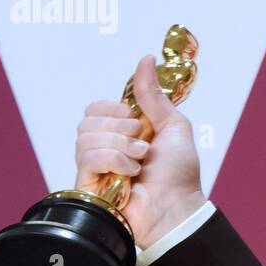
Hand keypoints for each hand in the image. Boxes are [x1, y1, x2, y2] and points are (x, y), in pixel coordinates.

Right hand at [74, 54, 206, 248]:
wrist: (177, 206)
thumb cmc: (179, 173)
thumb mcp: (173, 125)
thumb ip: (153, 95)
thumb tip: (146, 59)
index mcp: (120, 133)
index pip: (95, 108)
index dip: (114, 109)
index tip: (137, 119)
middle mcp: (104, 148)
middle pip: (87, 119)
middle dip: (120, 128)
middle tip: (142, 143)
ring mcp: (94, 168)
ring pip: (86, 137)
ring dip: (121, 146)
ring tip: (139, 161)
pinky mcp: (88, 185)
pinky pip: (88, 157)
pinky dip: (114, 160)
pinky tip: (130, 174)